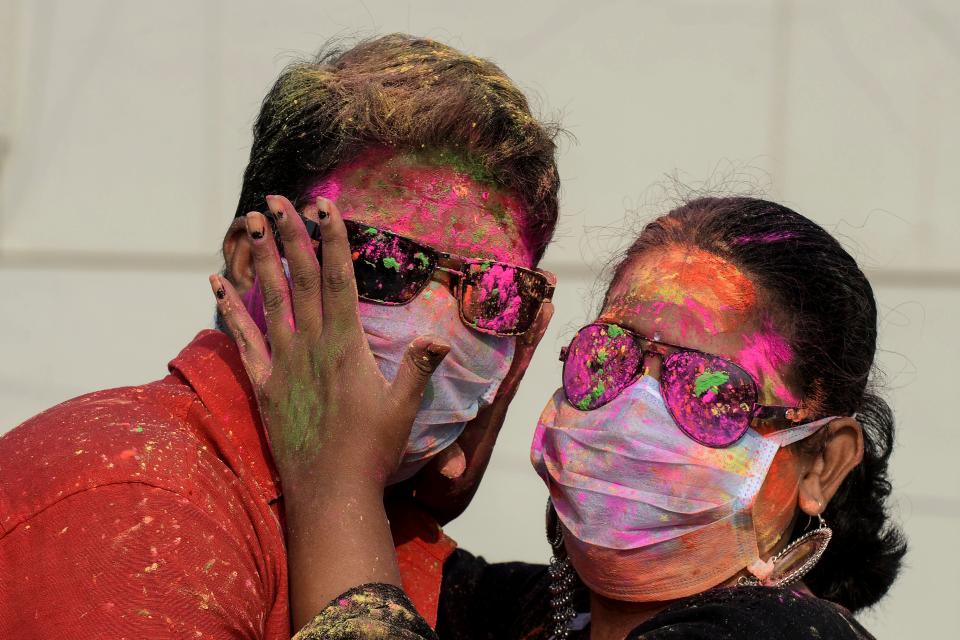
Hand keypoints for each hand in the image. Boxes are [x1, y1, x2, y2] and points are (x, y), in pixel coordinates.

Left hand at [210, 194, 449, 627]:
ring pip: (268, 299)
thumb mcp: (404, 408)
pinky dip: (228, 309)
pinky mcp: (262, 384)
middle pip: (300, 279)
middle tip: (276, 199)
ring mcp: (282, 363)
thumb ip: (419, 368)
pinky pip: (241, 339)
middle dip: (289, 236)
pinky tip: (215, 284)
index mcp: (346, 346)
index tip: (326, 209)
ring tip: (249, 223)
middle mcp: (310, 346)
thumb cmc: (372, 450)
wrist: (330, 490)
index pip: (338, 281)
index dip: (332, 242)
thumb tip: (439, 337)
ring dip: (258, 259)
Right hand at [396, 296, 553, 525]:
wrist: (425, 499)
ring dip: (501, 314)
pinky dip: (472, 327)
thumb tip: (451, 472)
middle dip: (523, 314)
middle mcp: (484, 395)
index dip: (528, 340)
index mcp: (488, 411)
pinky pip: (465, 351)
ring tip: (511, 277)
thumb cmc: (438, 486)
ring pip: (490, 346)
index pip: (513, 368)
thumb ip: (445, 467)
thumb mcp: (442, 478)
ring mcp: (470, 391)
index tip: (546, 308)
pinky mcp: (453, 390)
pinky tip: (465, 301)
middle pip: (509, 348)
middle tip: (541, 278)